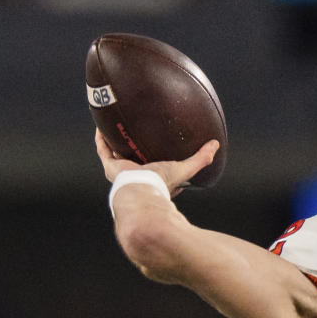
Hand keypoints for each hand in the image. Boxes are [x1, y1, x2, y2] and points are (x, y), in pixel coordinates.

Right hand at [94, 129, 219, 195]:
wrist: (141, 193)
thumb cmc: (161, 185)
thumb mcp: (183, 169)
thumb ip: (200, 159)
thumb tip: (215, 145)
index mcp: (153, 180)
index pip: (158, 169)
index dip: (161, 159)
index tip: (163, 147)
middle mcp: (137, 176)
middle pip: (135, 159)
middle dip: (135, 148)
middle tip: (136, 132)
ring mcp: (122, 173)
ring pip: (117, 153)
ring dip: (115, 141)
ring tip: (114, 124)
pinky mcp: (111, 168)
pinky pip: (103, 150)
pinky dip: (101, 138)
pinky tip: (100, 124)